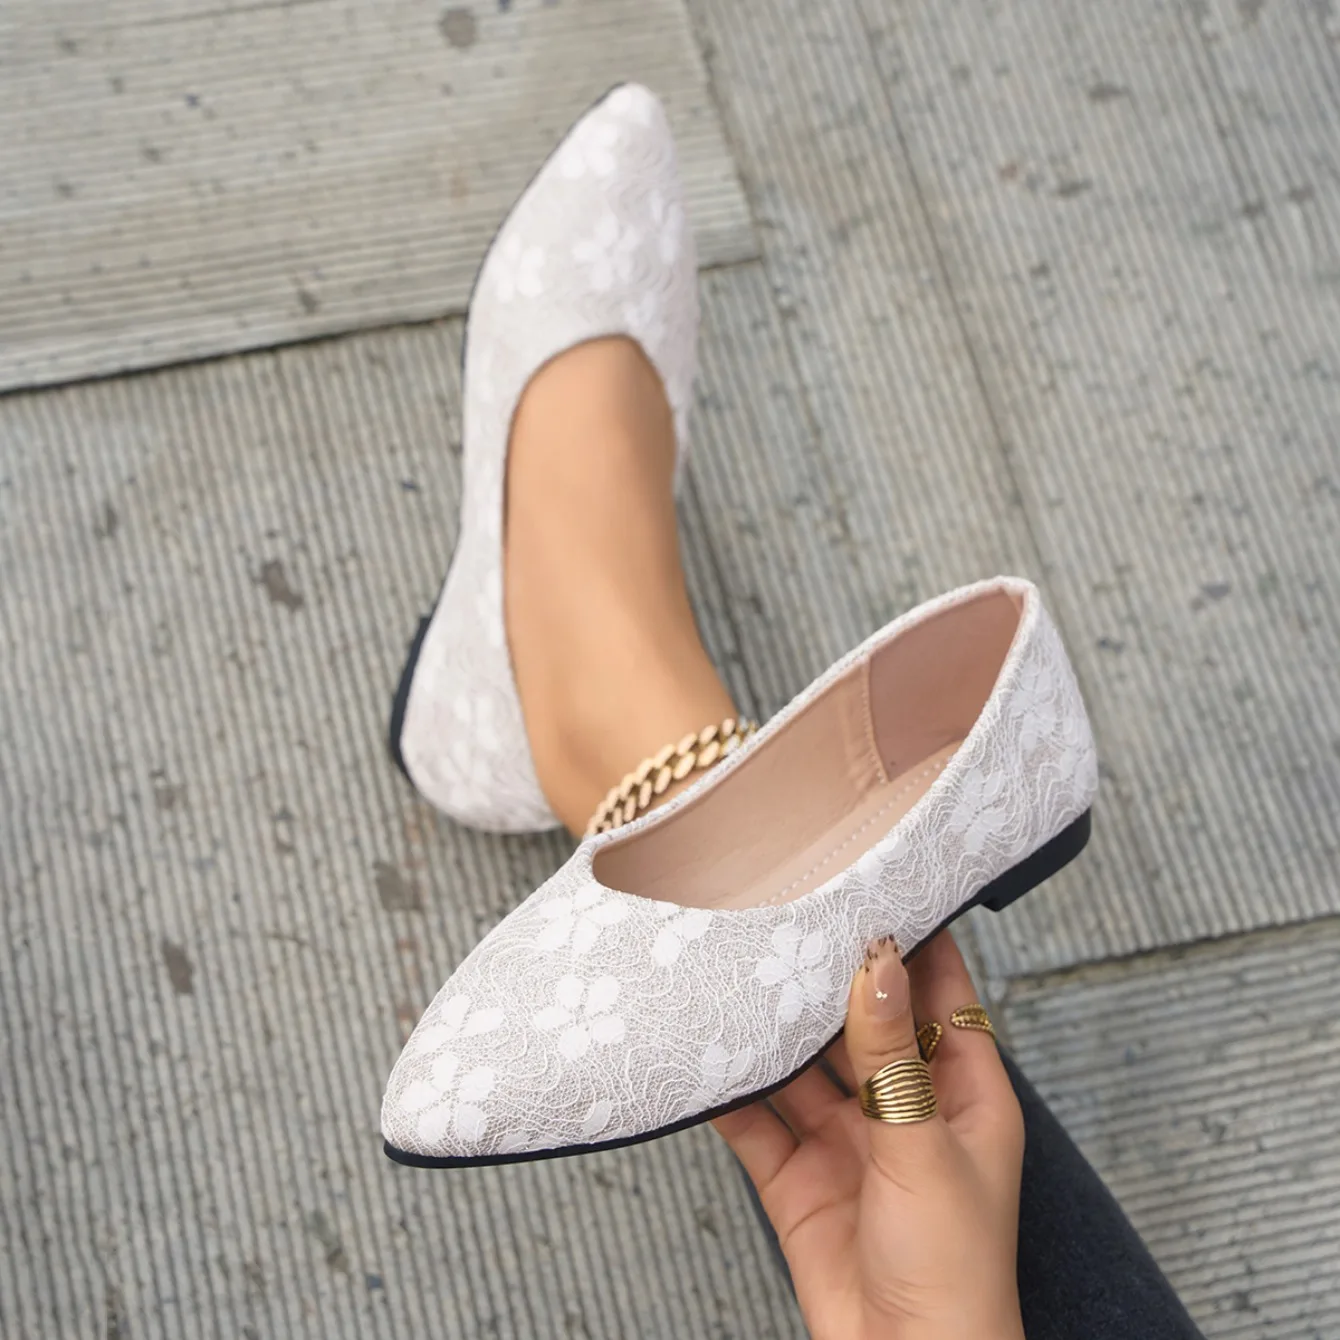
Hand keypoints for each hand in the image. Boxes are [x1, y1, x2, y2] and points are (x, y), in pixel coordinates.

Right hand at [713, 932, 1025, 1339]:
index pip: (939, 993)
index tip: (875, 880)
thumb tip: (876, 959)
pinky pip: (757, 1121)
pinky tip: (705, 1056)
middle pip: (860, 1021)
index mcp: (960, 1092)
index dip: (912, 940)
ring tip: (734, 972)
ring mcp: (847, 1141)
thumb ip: (888, 1053)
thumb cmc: (956, 1269)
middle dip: (825, 977)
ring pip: (802, 1066)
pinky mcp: (797, 1179)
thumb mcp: (923, 1145)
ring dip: (773, 1031)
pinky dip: (730, 1092)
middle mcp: (902, 1106)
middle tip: (784, 913)